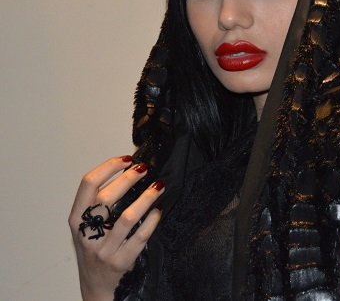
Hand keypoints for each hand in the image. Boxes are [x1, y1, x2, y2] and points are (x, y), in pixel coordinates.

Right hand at [69, 156, 163, 300]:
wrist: (96, 284)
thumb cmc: (94, 246)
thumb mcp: (86, 224)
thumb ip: (99, 201)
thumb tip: (128, 169)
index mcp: (76, 219)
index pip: (88, 184)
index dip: (108, 167)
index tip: (126, 159)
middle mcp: (87, 234)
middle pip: (107, 198)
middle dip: (128, 178)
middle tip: (144, 168)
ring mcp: (104, 249)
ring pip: (127, 217)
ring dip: (146, 198)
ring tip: (158, 186)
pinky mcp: (121, 261)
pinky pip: (141, 236)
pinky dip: (152, 220)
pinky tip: (158, 210)